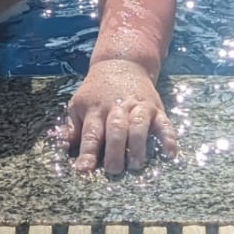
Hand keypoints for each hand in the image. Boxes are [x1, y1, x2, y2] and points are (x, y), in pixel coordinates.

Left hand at [63, 59, 177, 174]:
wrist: (122, 62)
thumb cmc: (97, 91)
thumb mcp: (79, 103)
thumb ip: (72, 127)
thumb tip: (64, 148)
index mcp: (95, 110)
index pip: (91, 134)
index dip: (87, 152)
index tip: (84, 170)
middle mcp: (117, 108)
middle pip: (116, 130)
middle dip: (115, 151)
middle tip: (113, 171)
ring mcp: (138, 107)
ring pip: (139, 125)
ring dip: (138, 145)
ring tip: (136, 165)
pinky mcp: (155, 108)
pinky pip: (164, 123)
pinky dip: (168, 138)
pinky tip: (170, 153)